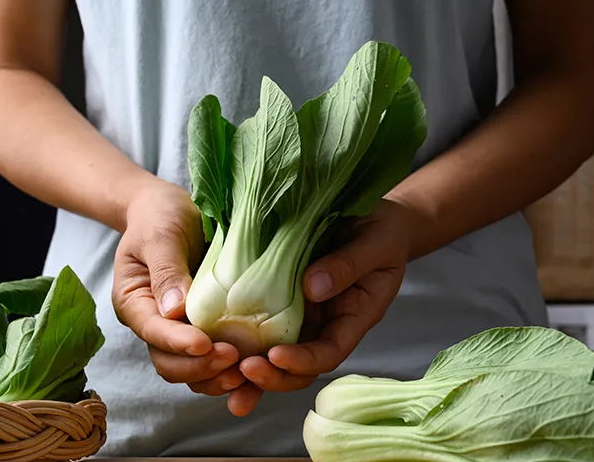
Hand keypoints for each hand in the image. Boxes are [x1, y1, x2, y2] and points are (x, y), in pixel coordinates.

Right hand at [112, 179, 245, 397]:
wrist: (169, 209)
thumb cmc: (159, 216)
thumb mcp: (160, 234)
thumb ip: (166, 269)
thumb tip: (174, 309)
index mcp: (136, 303)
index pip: (153, 332)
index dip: (178, 342)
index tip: (204, 343)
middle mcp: (155, 325)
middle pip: (169, 362)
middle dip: (199, 367)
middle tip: (233, 359)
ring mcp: (180, 331)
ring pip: (191, 370)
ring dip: (216, 377)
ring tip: (246, 373)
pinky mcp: (205, 330)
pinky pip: (213, 360)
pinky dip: (229, 369)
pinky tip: (253, 367)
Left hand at [229, 199, 411, 414]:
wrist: (375, 218)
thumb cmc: (383, 230)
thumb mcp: (375, 243)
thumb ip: (348, 265)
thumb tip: (311, 287)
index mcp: (353, 318)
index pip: (328, 353)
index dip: (303, 361)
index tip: (275, 357)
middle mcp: (324, 324)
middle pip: (299, 367)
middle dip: (271, 376)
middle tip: (241, 370)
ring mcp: (301, 315)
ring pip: (274, 354)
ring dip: (248, 371)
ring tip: (219, 375)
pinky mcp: (280, 298)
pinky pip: (257, 324)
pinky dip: (236, 337)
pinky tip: (210, 342)